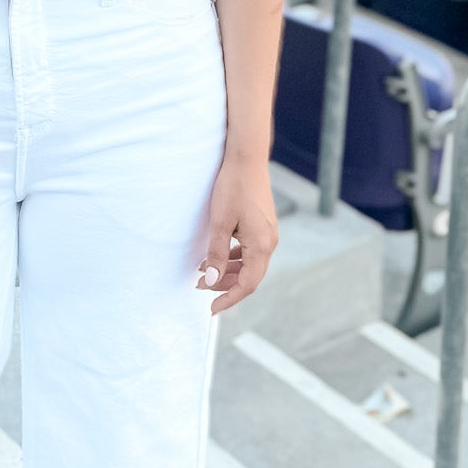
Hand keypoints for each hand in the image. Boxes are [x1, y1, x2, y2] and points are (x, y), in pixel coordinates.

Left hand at [197, 150, 278, 315]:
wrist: (247, 159)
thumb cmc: (233, 188)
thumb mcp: (220, 223)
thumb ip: (216, 254)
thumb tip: (210, 282)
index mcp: (262, 245)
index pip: (248, 284)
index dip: (229, 298)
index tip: (211, 308)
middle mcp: (269, 242)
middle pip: (249, 276)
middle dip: (225, 285)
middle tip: (199, 286)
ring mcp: (267, 233)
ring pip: (249, 263)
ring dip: (228, 271)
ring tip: (203, 271)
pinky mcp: (263, 225)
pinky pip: (250, 250)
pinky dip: (233, 257)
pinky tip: (216, 254)